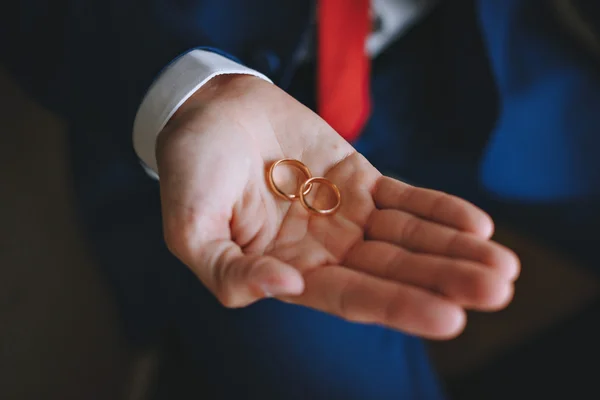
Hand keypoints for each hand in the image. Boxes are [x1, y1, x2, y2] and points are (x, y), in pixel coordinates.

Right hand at [156, 75, 519, 339]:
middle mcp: (325, 250)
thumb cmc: (191, 171)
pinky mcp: (359, 179)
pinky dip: (438, 210)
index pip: (350, 297)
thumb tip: (285, 288)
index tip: (448, 316)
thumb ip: (225, 271)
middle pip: (393, 272)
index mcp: (288, 271)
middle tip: (497, 290)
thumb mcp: (189, 228)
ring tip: (503, 267)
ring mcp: (346, 215)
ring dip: (455, 251)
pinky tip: (475, 225)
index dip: (397, 306)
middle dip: (445, 282)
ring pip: (408, 239)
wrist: (210, 112)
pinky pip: (404, 198)